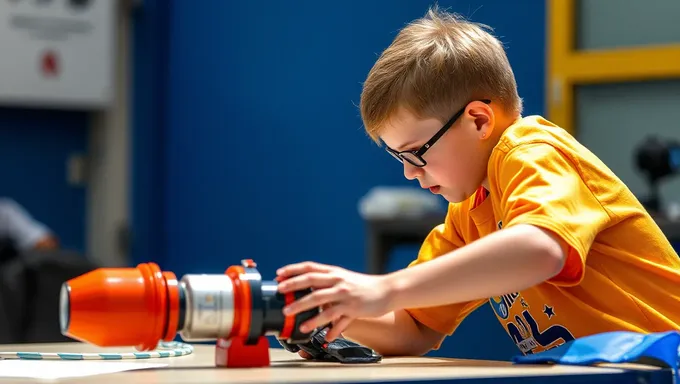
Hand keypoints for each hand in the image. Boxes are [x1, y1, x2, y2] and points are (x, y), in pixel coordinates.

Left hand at [276, 261, 392, 340]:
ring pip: (320, 300)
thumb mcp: (343, 280)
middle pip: (311, 280)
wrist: (387, 290)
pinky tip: (323, 335)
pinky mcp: (353, 308)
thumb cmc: (362, 286)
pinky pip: (336, 319)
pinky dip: (328, 328)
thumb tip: (306, 293)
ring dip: (303, 307)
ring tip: (291, 315)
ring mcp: (345, 294)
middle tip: (279, 292)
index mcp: (333, 272)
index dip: (293, 270)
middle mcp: (338, 280)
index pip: (309, 267)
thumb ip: (326, 285)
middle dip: (293, 286)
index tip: (279, 274)